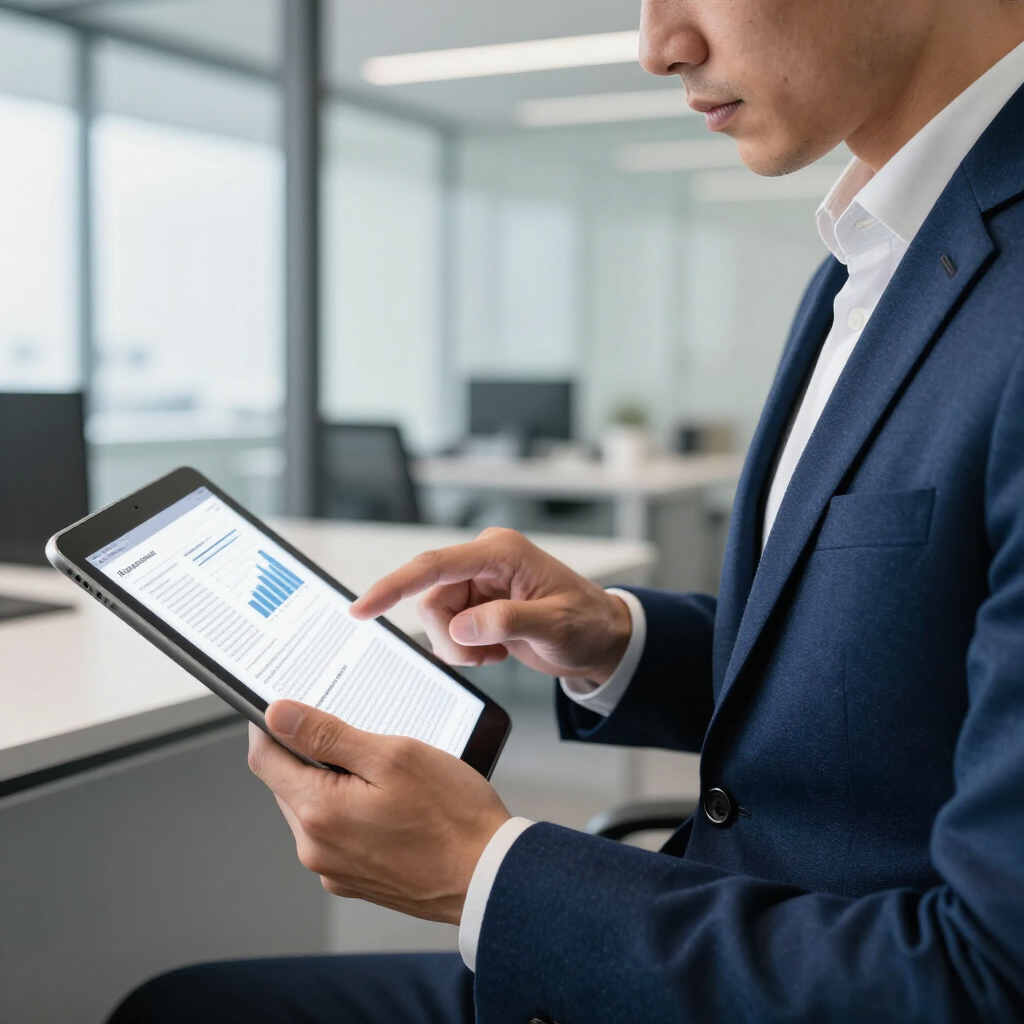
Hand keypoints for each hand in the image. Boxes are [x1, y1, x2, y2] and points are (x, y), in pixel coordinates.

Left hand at [248, 700, 510, 924]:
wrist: (488, 876)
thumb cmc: (452, 816)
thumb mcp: (392, 756)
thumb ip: (328, 734)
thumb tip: (277, 715)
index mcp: (318, 812)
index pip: (264, 759)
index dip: (268, 726)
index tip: (281, 707)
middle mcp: (315, 848)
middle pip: (287, 783)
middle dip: (307, 753)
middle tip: (350, 732)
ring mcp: (333, 869)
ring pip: (312, 808)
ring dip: (330, 781)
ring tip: (378, 769)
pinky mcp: (353, 879)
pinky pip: (334, 833)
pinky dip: (348, 808)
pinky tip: (386, 800)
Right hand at [350, 527, 631, 683]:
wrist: (601, 638)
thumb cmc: (586, 623)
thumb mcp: (554, 626)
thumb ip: (507, 622)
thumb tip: (462, 627)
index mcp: (500, 552)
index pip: (435, 565)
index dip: (394, 586)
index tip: (362, 610)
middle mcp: (484, 561)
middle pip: (431, 599)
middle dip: (450, 637)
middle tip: (485, 656)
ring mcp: (479, 582)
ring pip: (436, 619)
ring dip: (458, 647)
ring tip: (495, 654)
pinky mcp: (476, 603)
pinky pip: (447, 630)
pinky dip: (466, 650)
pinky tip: (496, 650)